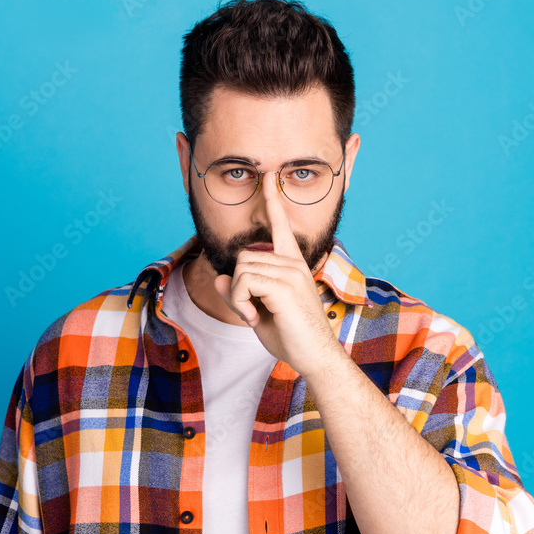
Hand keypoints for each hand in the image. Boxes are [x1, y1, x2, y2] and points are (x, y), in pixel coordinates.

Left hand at [212, 177, 340, 375]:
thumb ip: (239, 292)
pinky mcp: (283, 285)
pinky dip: (240, 303)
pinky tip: (254, 317)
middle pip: (243, 257)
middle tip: (251, 311)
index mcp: (292, 264)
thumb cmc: (291, 337)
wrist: (315, 357)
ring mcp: (290, 272)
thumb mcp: (257, 312)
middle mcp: (293, 263)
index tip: (268, 176)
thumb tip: (218, 276)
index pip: (280, 226)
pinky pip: (243, 282)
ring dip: (238, 297)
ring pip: (240, 270)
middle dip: (237, 286)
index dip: (272, 200)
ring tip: (255, 315)